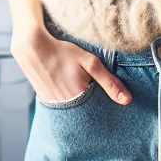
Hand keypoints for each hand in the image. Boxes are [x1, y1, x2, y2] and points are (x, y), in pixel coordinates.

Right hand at [11, 24, 130, 104]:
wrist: (32, 47)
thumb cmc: (63, 52)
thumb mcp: (90, 63)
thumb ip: (109, 82)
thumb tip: (127, 100)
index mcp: (80, 98)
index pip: (99, 111)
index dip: (104, 106)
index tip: (107, 100)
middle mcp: (67, 106)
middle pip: (86, 112)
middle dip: (92, 106)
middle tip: (88, 87)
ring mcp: (55, 106)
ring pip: (74, 110)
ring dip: (79, 104)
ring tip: (75, 85)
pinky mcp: (46, 102)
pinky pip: (62, 107)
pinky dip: (68, 101)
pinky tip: (66, 86)